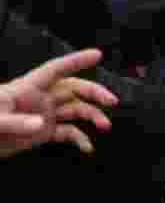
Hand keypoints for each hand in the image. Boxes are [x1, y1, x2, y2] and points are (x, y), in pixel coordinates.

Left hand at [0, 49, 117, 157]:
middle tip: (111, 101)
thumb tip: (42, 124)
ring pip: (75, 110)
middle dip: (94, 93)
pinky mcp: (44, 133)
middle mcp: (40, 99)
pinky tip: (87, 147)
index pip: (56, 70)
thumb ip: (17, 122)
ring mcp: (43, 116)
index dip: (76, 61)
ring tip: (104, 126)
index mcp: (27, 89)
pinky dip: (80, 139)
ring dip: (92, 116)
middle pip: (73, 89)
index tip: (97, 55)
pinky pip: (68, 133)